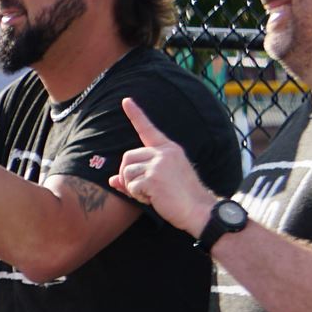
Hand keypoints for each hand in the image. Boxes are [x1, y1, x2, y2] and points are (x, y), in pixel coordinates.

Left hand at [110, 98, 215, 235]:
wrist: (199, 210)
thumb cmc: (182, 197)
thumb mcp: (161, 181)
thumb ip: (138, 177)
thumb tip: (112, 179)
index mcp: (169, 149)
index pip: (148, 129)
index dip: (136, 115)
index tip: (126, 101)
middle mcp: (164, 152)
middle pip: (127, 156)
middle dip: (127, 174)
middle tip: (141, 188)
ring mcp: (159, 164)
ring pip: (126, 172)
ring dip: (132, 187)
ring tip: (151, 194)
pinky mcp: (153, 178)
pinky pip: (131, 186)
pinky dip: (138, 196)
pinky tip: (154, 199)